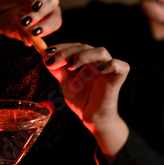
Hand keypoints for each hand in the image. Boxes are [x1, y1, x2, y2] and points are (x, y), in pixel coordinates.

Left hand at [44, 43, 129, 160]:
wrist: (92, 118)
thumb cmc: (82, 100)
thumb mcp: (65, 83)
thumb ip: (57, 70)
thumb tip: (45, 56)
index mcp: (87, 60)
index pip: (74, 47)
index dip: (61, 47)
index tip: (46, 52)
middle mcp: (98, 61)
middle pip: (85, 47)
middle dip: (67, 52)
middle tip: (53, 60)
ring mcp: (110, 68)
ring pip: (100, 52)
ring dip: (83, 56)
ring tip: (71, 66)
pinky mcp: (119, 77)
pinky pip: (118, 65)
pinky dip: (108, 65)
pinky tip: (96, 71)